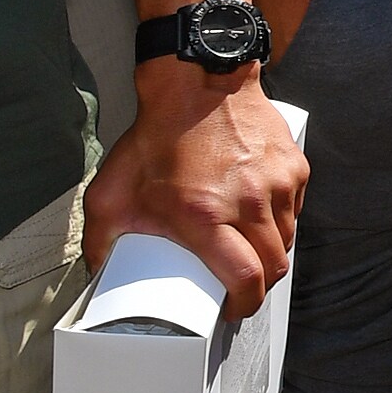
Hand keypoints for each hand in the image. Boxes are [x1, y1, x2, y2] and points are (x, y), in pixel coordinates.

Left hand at [81, 66, 306, 320]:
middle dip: (260, 286)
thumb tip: (98, 276)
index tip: (232, 309)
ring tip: (246, 249)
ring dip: (270, 252)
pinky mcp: (294, 167)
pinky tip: (257, 213)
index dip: (243, 304)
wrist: (197, 83)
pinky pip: (293, 208)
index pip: (245, 278)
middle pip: (274, 266)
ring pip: (287, 239)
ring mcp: (277, 184)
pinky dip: (279, 220)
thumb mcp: (112, 193)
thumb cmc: (157, 137)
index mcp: (205, 216)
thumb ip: (100, 240)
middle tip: (240, 286)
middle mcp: (249, 203)